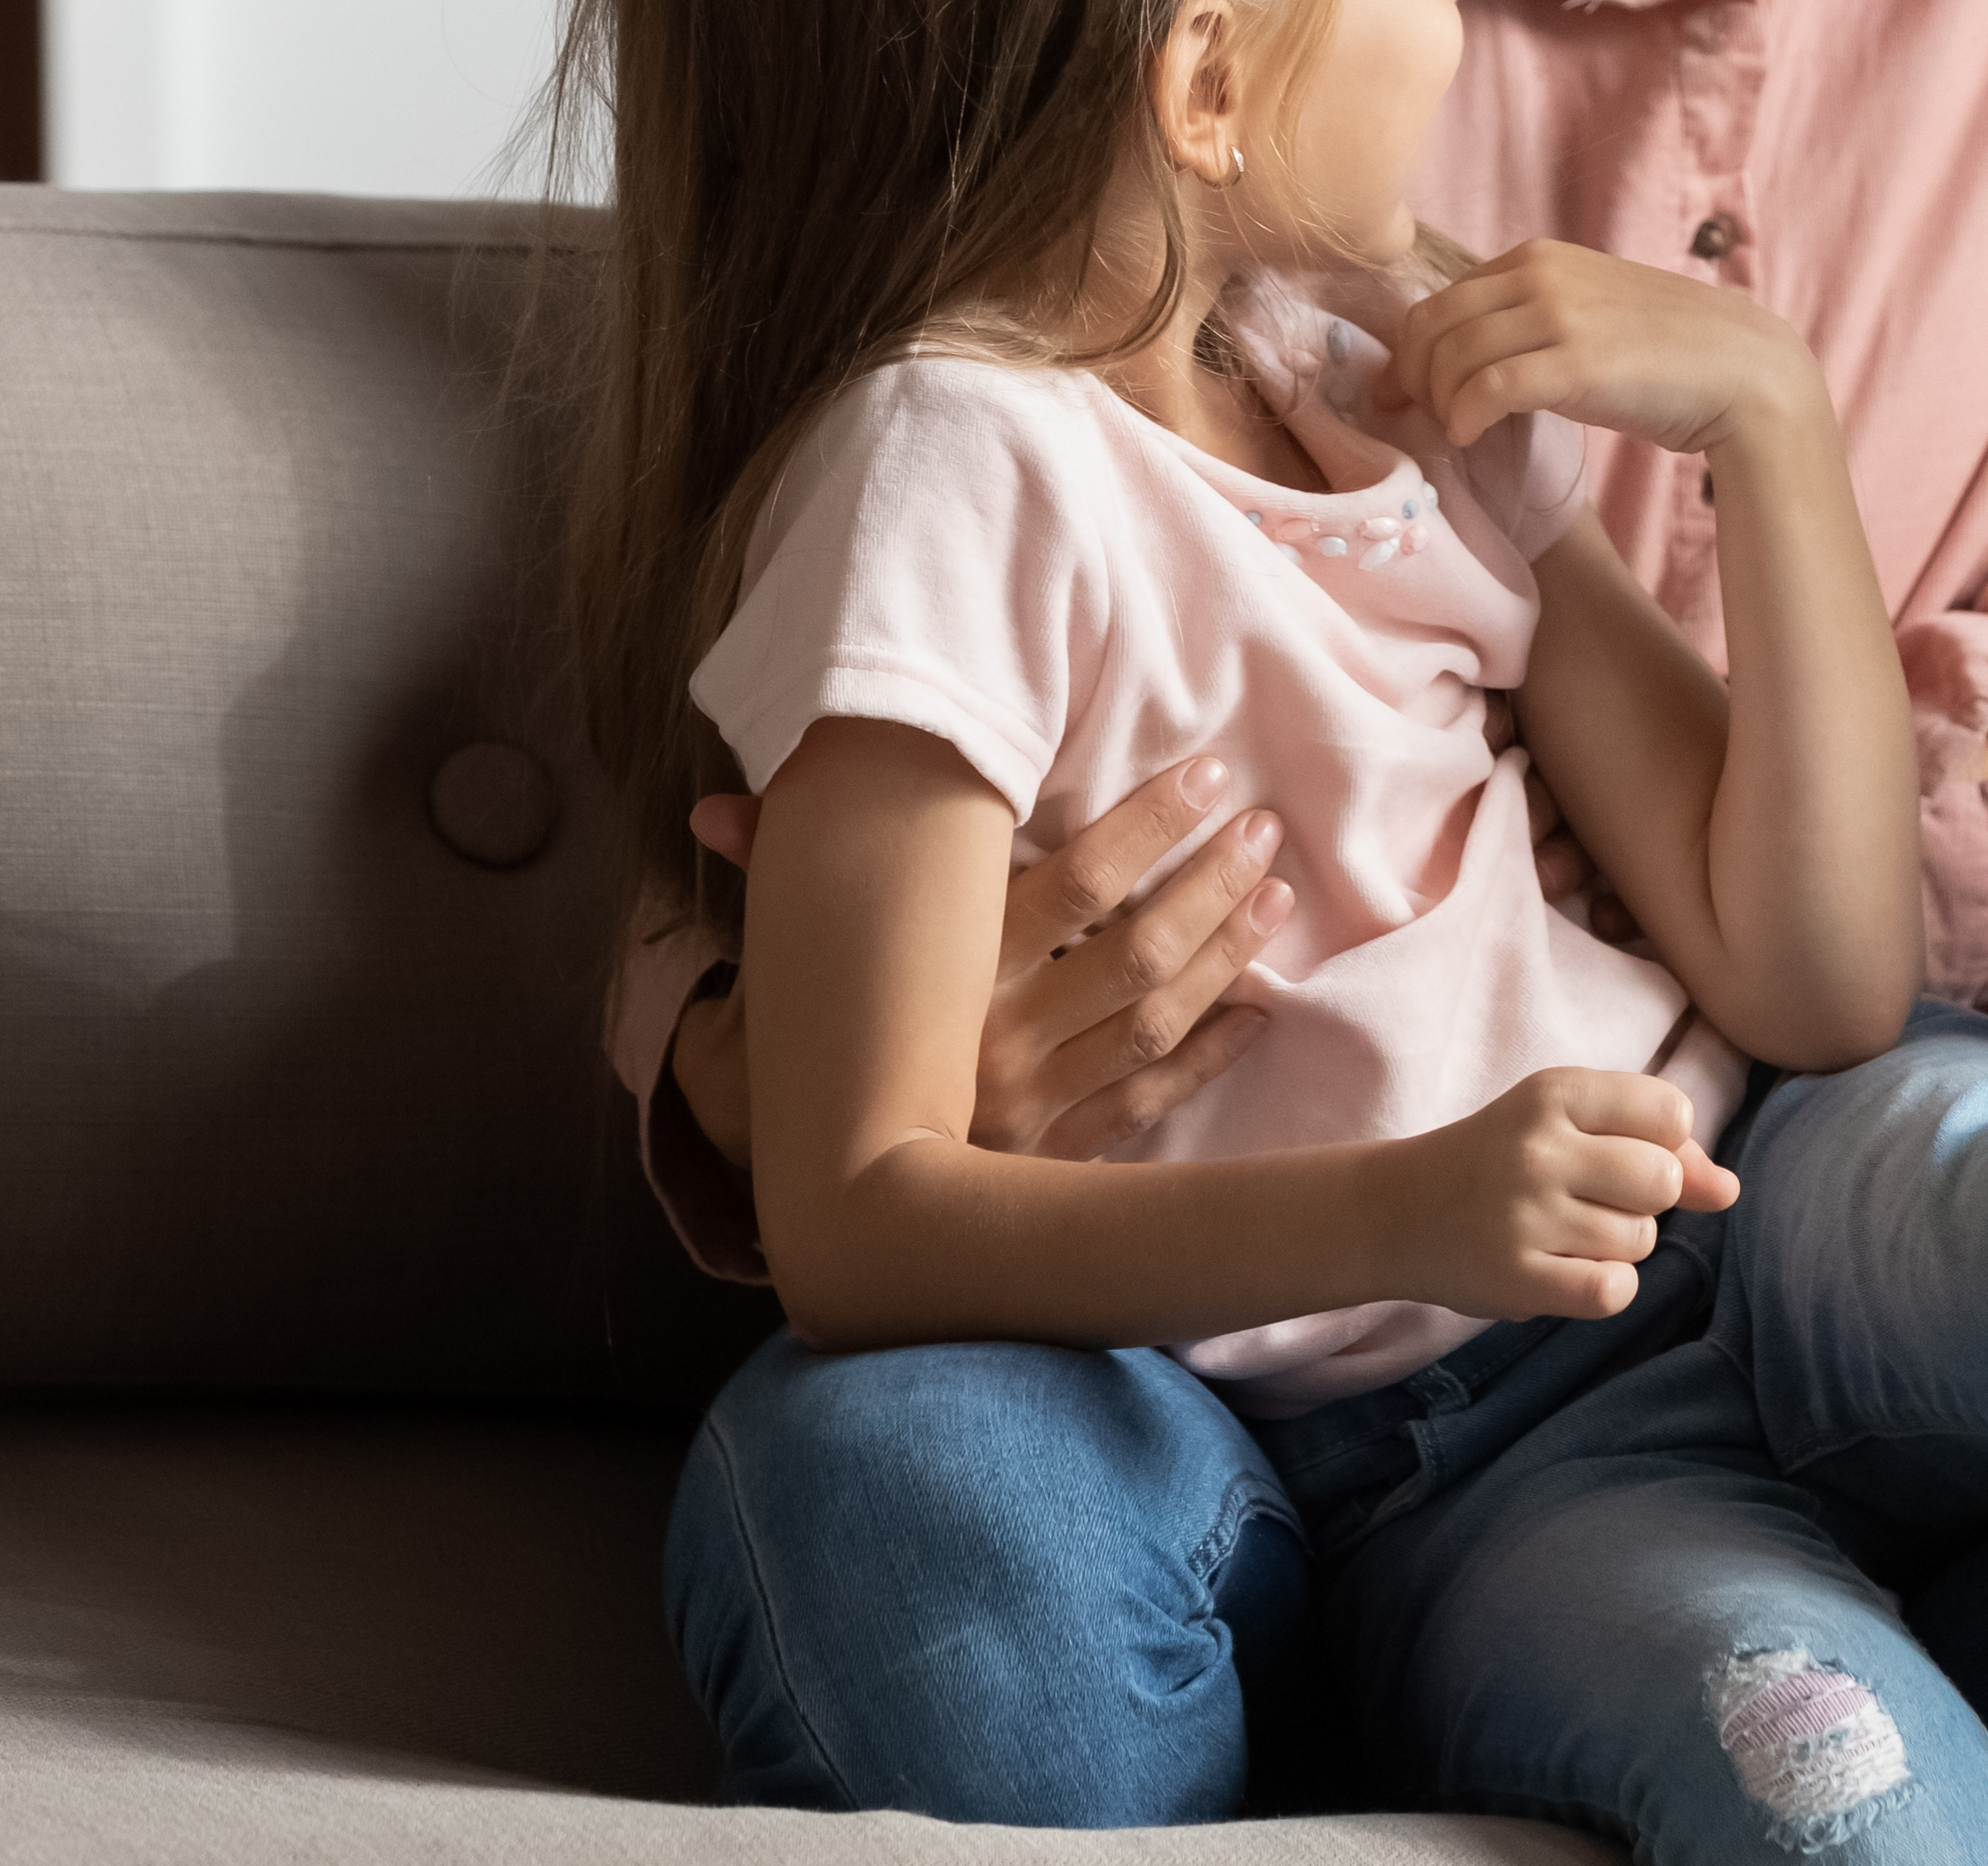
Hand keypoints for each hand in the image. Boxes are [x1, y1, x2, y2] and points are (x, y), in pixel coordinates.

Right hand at [674, 749, 1292, 1169]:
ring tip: (1276, 897)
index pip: (1072, 884)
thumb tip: (712, 810)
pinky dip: (1210, 1056)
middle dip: (1208, 886)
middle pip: (1131, 951)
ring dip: (1224, 955)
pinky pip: (1150, 1103)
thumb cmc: (802, 1061)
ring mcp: (1031, 1107)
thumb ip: (771, 878)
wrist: (806, 1208)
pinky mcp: (1054, 1163)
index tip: (1211, 778)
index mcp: (945, 976)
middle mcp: (994, 1039)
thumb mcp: (787, 969)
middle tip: (1266, 832)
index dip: (1149, 826)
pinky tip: (1259, 1008)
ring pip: (1153, 1020)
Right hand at [1374, 1068, 1741, 1321]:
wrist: (1396, 1211)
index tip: (1622, 1153)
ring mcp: (1525, 1216)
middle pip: (1664, 1181)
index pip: (1671, 1114)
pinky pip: (1612, 1290)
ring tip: (1567, 1233)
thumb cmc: (1502, 1162)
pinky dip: (1606, 1288)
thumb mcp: (1569, 1127)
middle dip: (1648, 1199)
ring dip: (1621, 1245)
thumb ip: (1658, 1147)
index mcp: (1555, 1093)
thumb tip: (1730, 1191)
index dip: (1666, 1144)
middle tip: (1596, 1200)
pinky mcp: (1515, 1279)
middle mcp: (1539, 1149)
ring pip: (1640, 1240)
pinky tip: (1572, 1273)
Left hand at [1387, 238, 1837, 470]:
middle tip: (1422, 421)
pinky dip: (1462, 419)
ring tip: (1455, 433)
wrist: (1743, 372)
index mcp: (1538, 257)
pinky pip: (1485, 389)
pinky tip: (1470, 438)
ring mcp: (1559, 315)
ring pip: (1450, 358)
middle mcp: (1541, 275)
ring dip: (1437, 404)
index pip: (1440, 299)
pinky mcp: (1576, 363)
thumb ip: (1531, 316)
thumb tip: (1462, 354)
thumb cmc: (1666, 353)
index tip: (1412, 394)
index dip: (1413, 352)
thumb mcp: (1588, 311)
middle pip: (1431, 326)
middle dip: (1413, 380)